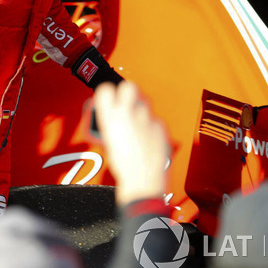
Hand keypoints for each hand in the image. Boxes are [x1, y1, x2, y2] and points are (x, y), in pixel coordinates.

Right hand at [94, 81, 169, 205]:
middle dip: (128, 92)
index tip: (109, 98)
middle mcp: (128, 113)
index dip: (108, 93)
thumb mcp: (109, 142)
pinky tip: (148, 139)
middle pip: (129, 87)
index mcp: (110, 117)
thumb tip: (115, 117)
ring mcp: (147, 118)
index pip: (106, 89)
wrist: (142, 181)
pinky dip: (152, 127)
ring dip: (140, 110)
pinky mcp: (161, 126)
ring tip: (137, 125)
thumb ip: (112, 124)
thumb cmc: (123, 166)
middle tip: (126, 103)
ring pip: (144, 103)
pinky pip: (155, 120)